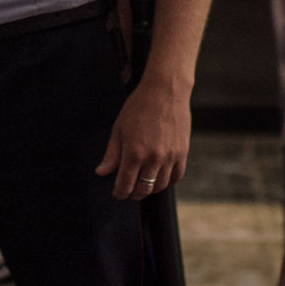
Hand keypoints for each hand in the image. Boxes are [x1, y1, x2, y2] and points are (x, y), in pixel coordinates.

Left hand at [95, 75, 190, 199]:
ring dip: (150, 189)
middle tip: (129, 191)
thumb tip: (101, 173)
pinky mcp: (182, 152)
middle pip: (143, 189)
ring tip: (143, 184)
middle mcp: (153, 158)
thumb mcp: (119, 129)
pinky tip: (160, 176)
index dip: (120, 193)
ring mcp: (170, 156)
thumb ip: (111, 154)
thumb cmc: (139, 107)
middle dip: (134, 194)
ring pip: (160, 186)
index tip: (117, 193)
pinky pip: (176, 176)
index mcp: (134, 152)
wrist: (166, 91)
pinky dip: (168, 181)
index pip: (125, 184)